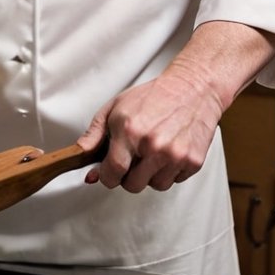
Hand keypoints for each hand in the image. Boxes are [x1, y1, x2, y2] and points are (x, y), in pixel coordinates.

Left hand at [76, 20, 274, 192]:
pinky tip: (168, 150)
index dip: (107, 176)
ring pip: (155, 186)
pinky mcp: (193, 161)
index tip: (109, 172)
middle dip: (128, 175)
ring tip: (153, 150)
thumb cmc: (153, 96)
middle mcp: (153, 146)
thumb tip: (81, 158)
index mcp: (130, 131)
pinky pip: (174, 181)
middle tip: (133, 156)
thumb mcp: (115, 107)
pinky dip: (169, 171)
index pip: (113, 173)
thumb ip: (94, 135)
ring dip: (150, 174)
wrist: (192, 89)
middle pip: (133, 186)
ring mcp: (175, 155)